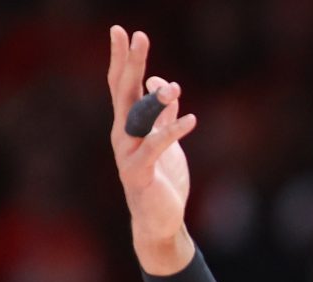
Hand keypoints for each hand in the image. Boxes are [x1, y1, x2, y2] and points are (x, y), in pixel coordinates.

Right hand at [107, 25, 197, 273]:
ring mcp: (127, 153)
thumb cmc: (161, 178)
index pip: (121, 84)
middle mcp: (121, 135)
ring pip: (138, 119)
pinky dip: (172, 132)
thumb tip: (163, 83)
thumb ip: (163, 113)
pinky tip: (191, 119)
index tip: (123, 31)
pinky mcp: (140, 173)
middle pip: (124, 92)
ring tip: (173, 86)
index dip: (122, 58)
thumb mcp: (166, 139)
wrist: (159, 220)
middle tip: (137, 36)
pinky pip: (156, 147)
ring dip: (156, 101)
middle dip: (130, 63)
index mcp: (127, 124)